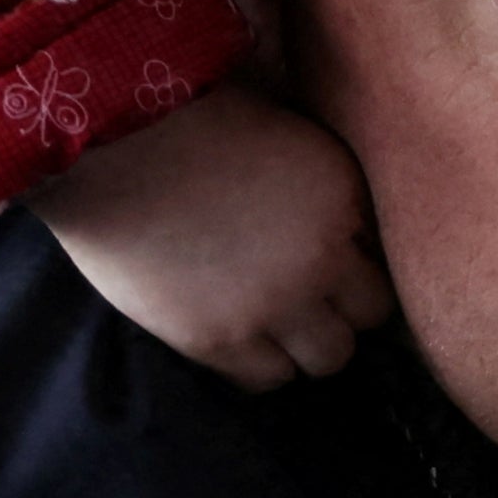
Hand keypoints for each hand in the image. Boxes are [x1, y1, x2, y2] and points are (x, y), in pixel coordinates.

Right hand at [28, 83, 397, 388]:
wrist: (112, 144)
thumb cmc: (191, 118)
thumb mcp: (285, 132)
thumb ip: (325, 188)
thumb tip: (351, 229)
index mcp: (341, 196)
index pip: (385, 260)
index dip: (358, 262)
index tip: (333, 259)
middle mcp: (321, 258)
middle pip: (367, 319)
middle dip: (341, 307)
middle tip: (306, 293)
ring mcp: (273, 306)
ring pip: (328, 358)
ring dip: (306, 340)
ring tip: (273, 316)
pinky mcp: (220, 340)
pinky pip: (267, 379)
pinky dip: (261, 361)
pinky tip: (238, 330)